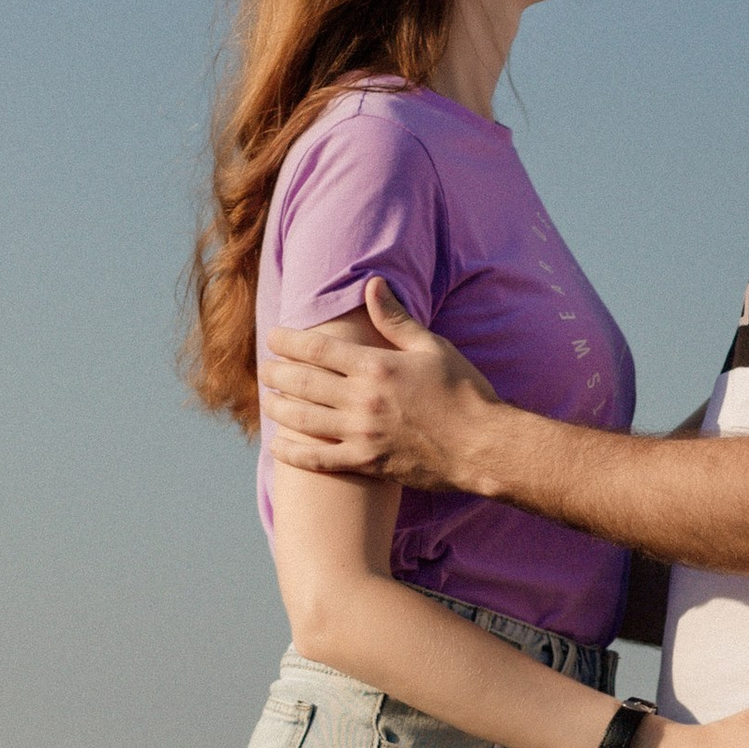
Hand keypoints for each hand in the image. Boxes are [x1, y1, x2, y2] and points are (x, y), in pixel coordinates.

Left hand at [265, 280, 498, 491]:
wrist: (484, 446)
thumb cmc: (464, 392)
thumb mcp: (433, 347)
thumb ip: (396, 319)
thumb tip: (372, 284)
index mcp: (376, 366)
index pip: (318, 348)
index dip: (289, 341)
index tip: (273, 337)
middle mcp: (362, 399)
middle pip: (303, 383)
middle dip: (277, 374)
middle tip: (264, 369)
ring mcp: (362, 434)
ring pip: (304, 419)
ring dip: (279, 408)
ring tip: (266, 401)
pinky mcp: (367, 463)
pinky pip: (319, 460)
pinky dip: (293, 453)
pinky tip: (278, 446)